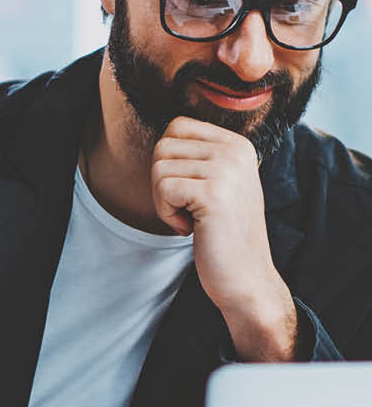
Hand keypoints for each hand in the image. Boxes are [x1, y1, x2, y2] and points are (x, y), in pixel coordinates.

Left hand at [151, 117, 297, 360]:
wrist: (247, 279)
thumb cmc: (225, 236)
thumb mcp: (221, 184)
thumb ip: (200, 156)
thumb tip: (164, 137)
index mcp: (238, 144)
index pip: (177, 126)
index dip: (170, 161)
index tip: (189, 191)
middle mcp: (235, 151)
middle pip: (163, 145)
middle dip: (163, 182)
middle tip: (187, 209)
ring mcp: (226, 170)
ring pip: (159, 167)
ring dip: (164, 201)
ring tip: (192, 220)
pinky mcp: (213, 194)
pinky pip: (163, 189)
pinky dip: (167, 214)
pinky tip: (191, 229)